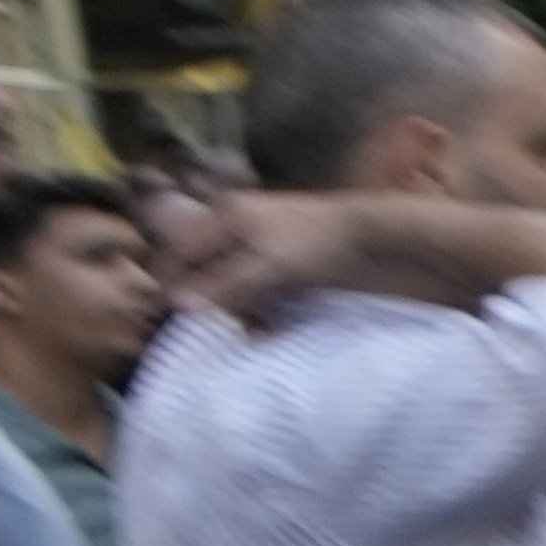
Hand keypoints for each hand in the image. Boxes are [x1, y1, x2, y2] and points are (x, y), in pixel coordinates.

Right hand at [150, 184, 390, 330]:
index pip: (178, 254)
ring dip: (234, 309)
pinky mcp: (279, 264)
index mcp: (225, 217)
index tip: (168, 319)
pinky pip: (252, 289)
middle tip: (218, 328)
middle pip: (200, 270)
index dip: (170, 286)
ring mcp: (257, 245)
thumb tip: (176, 304)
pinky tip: (266, 325)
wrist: (378, 238)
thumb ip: (224, 285)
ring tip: (250, 328)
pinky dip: (254, 307)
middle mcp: (235, 227)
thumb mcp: (268, 266)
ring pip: (227, 284)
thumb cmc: (320, 244)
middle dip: (207, 301)